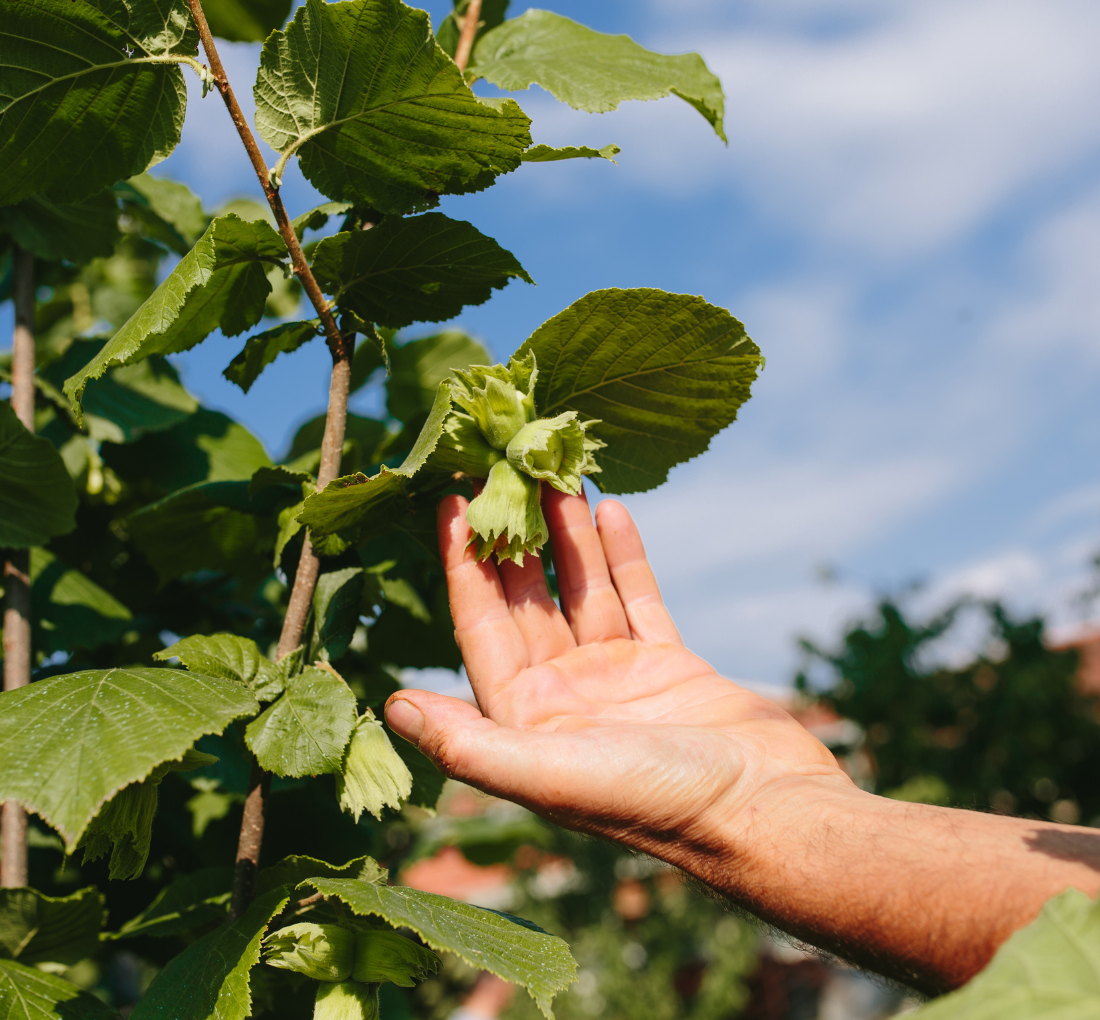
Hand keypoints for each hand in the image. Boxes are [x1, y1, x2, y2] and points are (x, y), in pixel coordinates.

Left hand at [385, 489, 850, 871]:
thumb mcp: (550, 775)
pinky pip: (636, 598)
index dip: (463, 565)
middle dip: (516, 538)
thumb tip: (391, 705)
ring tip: (557, 475)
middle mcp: (563, 697)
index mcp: (525, 721)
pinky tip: (611, 510)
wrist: (766, 812)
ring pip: (582, 591)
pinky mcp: (667, 665)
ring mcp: (616, 679)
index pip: (481, 627)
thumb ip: (468, 743)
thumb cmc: (657, 802)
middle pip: (528, 600)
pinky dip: (622, 557)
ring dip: (568, 536)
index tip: (453, 501)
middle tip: (505, 470)